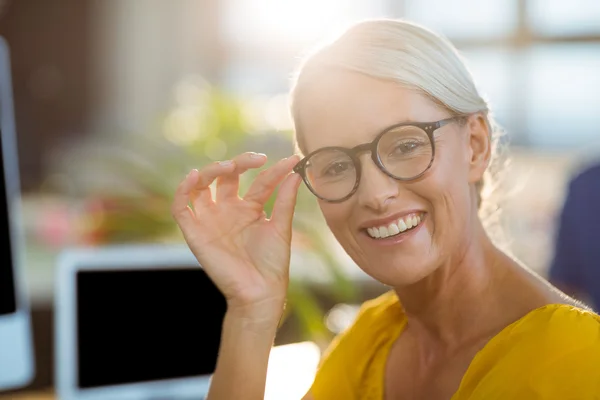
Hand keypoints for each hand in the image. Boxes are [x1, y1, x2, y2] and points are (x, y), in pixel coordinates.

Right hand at [172, 152, 301, 320]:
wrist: (259, 292)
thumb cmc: (272, 264)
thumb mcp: (282, 227)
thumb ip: (286, 199)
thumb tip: (296, 171)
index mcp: (250, 209)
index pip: (260, 181)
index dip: (274, 170)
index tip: (292, 160)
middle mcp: (229, 210)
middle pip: (226, 176)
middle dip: (240, 163)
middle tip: (258, 159)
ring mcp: (211, 219)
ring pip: (202, 185)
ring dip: (211, 170)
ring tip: (229, 166)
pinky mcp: (194, 232)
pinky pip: (181, 207)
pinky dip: (183, 189)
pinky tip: (193, 176)